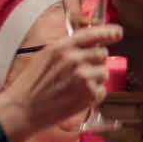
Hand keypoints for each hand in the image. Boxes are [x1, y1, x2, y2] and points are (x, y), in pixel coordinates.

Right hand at [0, 23, 122, 141]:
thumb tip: (87, 46)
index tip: (118, 32)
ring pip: (104, 72)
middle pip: (102, 53)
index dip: (108, 32)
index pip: (91, 34)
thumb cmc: (30, 85)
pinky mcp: (88, 94)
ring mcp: (83, 76)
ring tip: (75, 87)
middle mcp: (74, 58)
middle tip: (80, 73)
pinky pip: (102, 90)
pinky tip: (77, 98)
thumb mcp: (44, 56)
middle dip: (95, 62)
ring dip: (95, 79)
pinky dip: (93, 95)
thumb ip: (66, 49)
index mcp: (62, 47)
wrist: (24, 109)